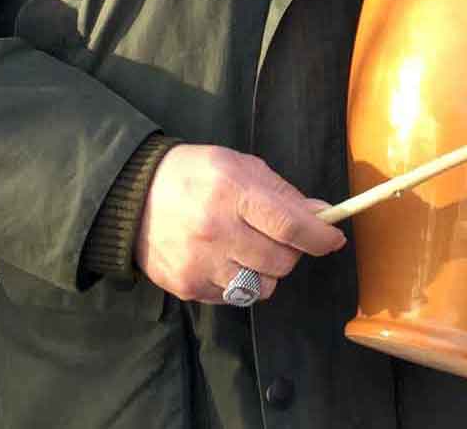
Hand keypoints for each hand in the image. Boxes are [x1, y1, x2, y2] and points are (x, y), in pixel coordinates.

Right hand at [134, 145, 344, 303]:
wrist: (133, 196)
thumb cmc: (196, 175)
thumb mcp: (241, 167)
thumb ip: (283, 194)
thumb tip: (321, 215)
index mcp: (233, 192)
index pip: (290, 225)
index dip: (320, 237)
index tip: (333, 239)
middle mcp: (216, 230)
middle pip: (280, 262)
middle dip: (290, 252)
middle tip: (278, 239)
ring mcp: (200, 263)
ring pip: (261, 288)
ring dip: (265, 272)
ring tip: (248, 251)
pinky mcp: (187, 286)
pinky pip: (234, 298)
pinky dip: (238, 283)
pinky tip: (224, 260)